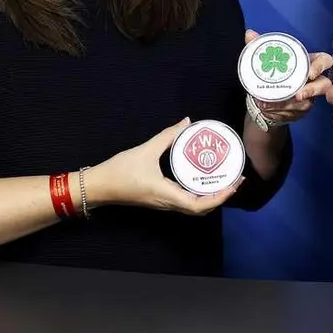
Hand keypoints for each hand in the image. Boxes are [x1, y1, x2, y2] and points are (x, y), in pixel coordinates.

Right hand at [85, 118, 241, 214]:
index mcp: (168, 195)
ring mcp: (163, 204)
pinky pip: (184, 201)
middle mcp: (168, 204)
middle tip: (235, 180)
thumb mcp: (145, 150)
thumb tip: (186, 122)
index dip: (221, 198)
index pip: (201, 205)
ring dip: (211, 197)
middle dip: (221, 197)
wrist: (97, 186)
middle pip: (201, 210)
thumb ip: (167, 136)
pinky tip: (201, 179)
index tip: (234, 184)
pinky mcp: (159, 199)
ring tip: (223, 180)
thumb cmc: (119, 171)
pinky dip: (198, 194)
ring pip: (193, 207)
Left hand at [245, 30, 332, 125]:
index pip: (325, 61)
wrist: (269, 94)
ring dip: (289, 104)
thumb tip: (250, 34)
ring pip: (308, 101)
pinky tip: (269, 108)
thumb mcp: (267, 58)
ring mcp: (310, 96)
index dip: (321, 66)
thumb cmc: (275, 72)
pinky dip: (281, 111)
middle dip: (312, 90)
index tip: (311, 73)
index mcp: (309, 62)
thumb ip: (259, 45)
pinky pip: (296, 112)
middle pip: (325, 84)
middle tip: (298, 95)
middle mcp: (314, 80)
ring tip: (273, 103)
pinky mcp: (302, 109)